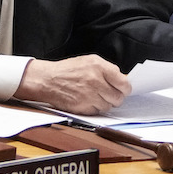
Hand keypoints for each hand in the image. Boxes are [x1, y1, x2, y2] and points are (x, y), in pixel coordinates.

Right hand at [14, 55, 131, 114]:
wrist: (47, 80)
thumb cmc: (68, 70)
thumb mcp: (89, 61)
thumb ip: (107, 69)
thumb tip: (123, 79)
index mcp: (99, 67)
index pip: (124, 83)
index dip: (125, 88)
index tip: (123, 89)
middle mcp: (95, 81)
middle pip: (118, 97)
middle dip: (116, 97)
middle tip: (109, 94)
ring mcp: (89, 95)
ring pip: (108, 106)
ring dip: (105, 103)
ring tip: (96, 96)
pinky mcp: (82, 107)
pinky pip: (97, 112)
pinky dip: (95, 108)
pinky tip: (88, 101)